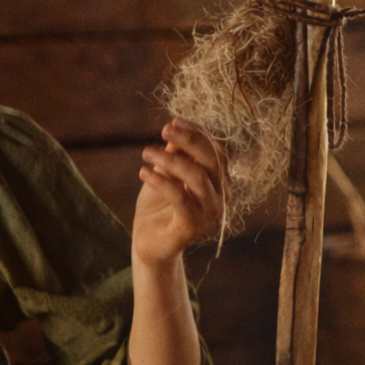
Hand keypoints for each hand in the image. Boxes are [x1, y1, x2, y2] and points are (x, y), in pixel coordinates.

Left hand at [133, 117, 227, 266]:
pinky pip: (179, 197)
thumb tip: (174, 128)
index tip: (174, 121)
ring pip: (196, 177)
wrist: (149, 243)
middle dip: (189, 140)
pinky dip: (161, 181)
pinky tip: (143, 172)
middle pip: (213, 160)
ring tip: (146, 153)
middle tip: (165, 130)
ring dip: (170, 160)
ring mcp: (209, 213)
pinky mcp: (192, 226)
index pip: (216, 150)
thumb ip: (174, 154)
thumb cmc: (158, 206)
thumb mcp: (164, 173)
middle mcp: (220, 196)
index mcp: (218, 180)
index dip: (197, 133)